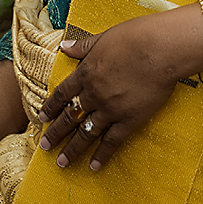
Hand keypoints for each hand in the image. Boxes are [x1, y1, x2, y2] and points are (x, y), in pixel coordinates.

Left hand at [38, 4, 202, 170]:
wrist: (161, 49)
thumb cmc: (135, 37)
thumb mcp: (104, 37)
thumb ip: (83, 46)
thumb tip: (65, 46)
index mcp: (86, 72)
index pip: (63, 94)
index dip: (51, 108)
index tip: (41, 119)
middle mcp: (94, 94)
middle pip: (70, 117)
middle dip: (55, 133)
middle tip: (44, 147)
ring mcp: (110, 109)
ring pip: (86, 133)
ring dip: (72, 149)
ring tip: (61, 162)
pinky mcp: (129, 120)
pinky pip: (112, 142)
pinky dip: (101, 155)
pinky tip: (93, 166)